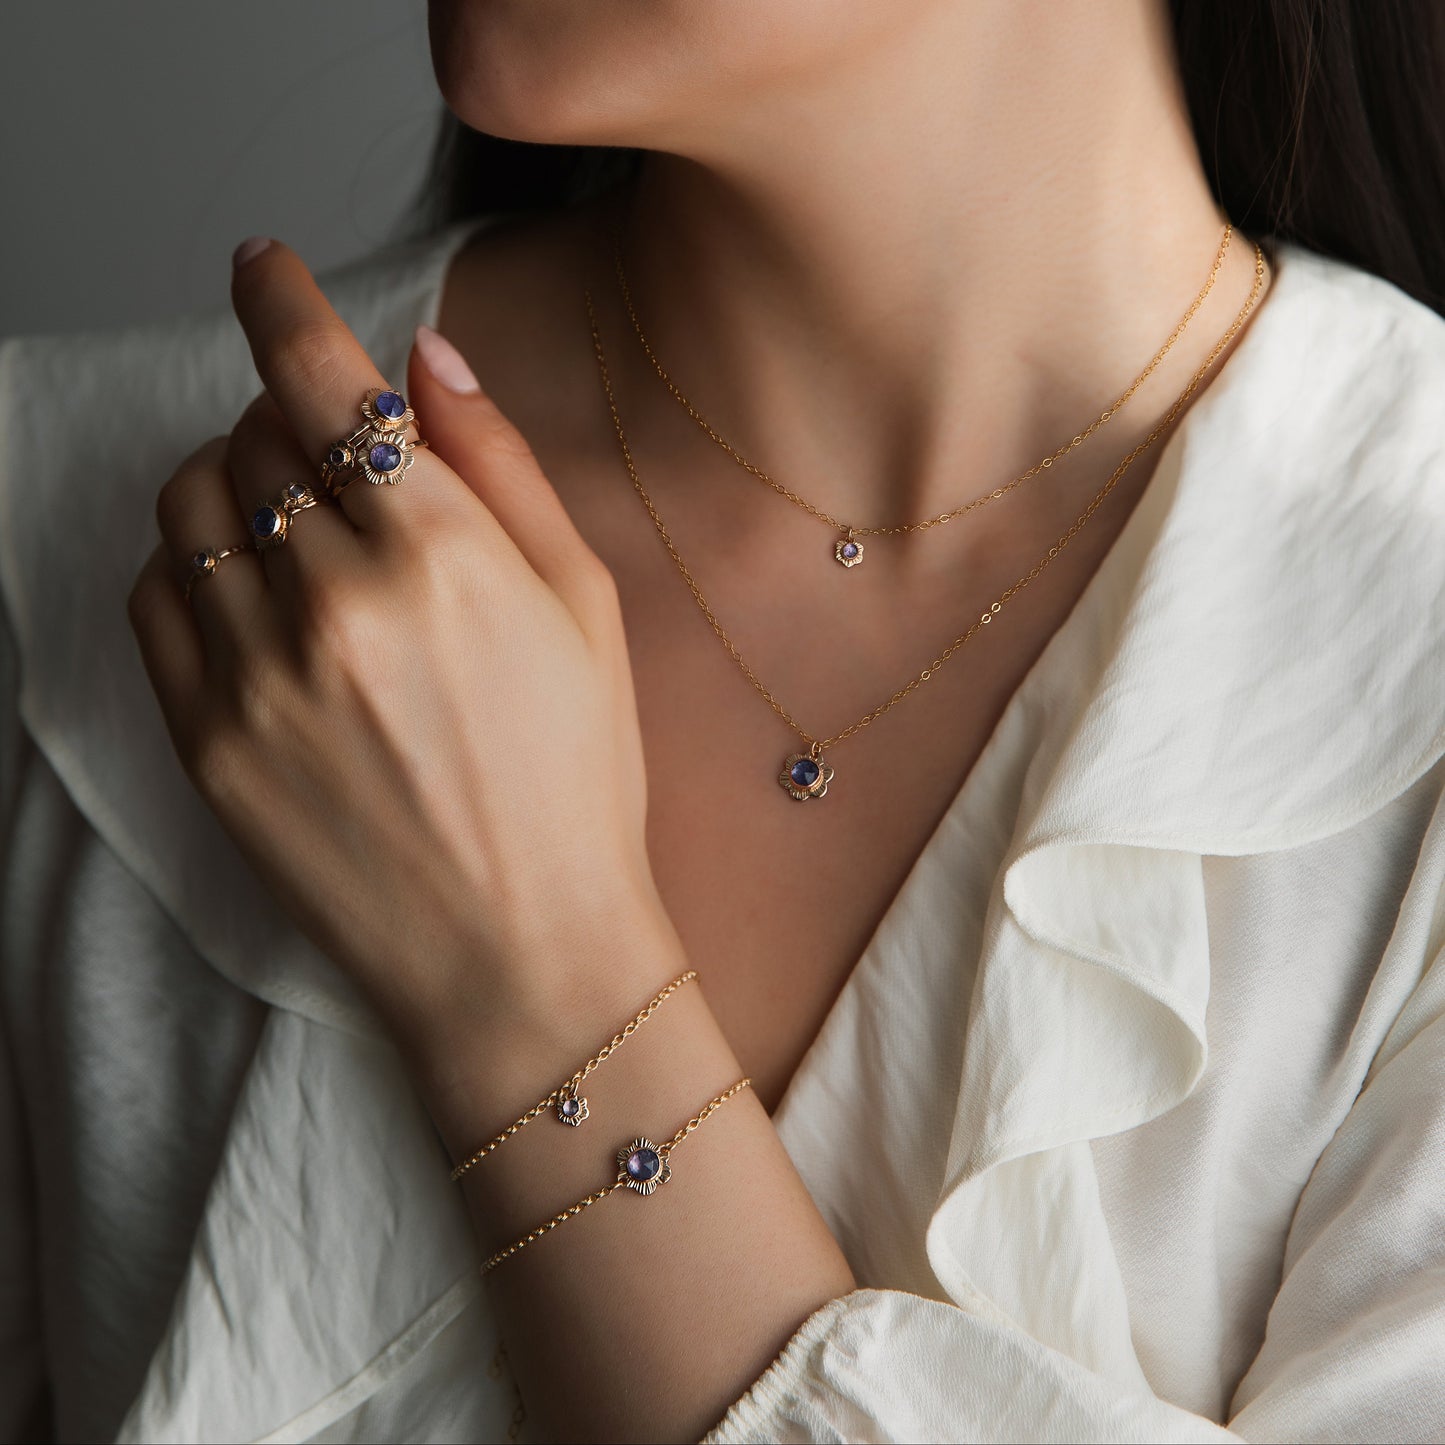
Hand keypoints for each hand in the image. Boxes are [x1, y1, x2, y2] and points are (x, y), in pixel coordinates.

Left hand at [126, 238, 664, 1055]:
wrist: (520, 953)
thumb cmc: (576, 784)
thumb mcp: (585, 611)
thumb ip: (505, 468)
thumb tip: (426, 357)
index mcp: (444, 556)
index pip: (324, 376)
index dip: (282, 298)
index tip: (260, 264)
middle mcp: (335, 600)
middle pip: (256, 433)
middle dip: (292, 419)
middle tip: (337, 458)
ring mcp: (256, 673)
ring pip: (192, 502)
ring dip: (234, 479)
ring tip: (295, 525)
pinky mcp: (206, 739)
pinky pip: (156, 595)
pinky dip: (192, 563)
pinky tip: (256, 597)